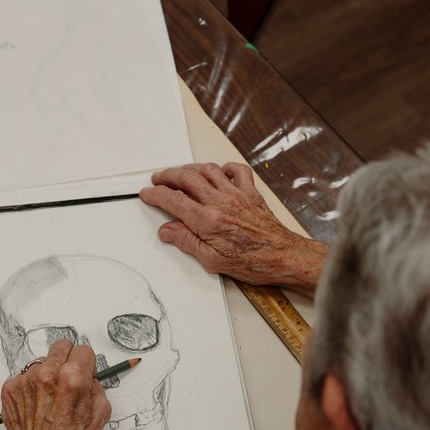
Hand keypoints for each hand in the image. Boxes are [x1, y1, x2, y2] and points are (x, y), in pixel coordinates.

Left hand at [0, 339, 110, 429]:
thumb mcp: (99, 416)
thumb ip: (97, 388)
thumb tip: (90, 376)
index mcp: (73, 380)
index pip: (83, 350)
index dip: (87, 363)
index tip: (85, 373)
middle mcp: (47, 375)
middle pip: (61, 346)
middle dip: (68, 360)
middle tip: (69, 379)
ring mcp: (25, 381)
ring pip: (42, 362)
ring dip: (49, 374)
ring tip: (51, 399)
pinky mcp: (10, 389)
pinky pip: (25, 376)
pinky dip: (32, 387)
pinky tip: (38, 405)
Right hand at [139, 162, 328, 296]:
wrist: (282, 256)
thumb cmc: (252, 262)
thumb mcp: (211, 260)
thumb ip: (187, 241)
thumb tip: (168, 231)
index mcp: (208, 221)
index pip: (174, 201)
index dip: (156, 195)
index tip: (148, 194)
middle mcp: (221, 202)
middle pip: (187, 178)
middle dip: (168, 176)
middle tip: (158, 179)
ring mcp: (237, 194)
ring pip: (208, 170)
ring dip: (190, 168)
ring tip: (180, 172)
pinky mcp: (251, 193)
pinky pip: (237, 170)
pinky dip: (224, 167)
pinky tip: (218, 172)